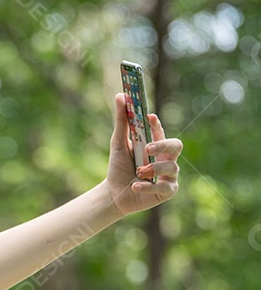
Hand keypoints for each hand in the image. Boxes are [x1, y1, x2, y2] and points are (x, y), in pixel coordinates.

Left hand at [103, 92, 182, 217]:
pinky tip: (135, 185)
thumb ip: (122, 121)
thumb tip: (120, 95)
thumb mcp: (117, 144)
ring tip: (138, 172)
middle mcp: (166, 158)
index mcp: (156, 144)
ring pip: (171, 167)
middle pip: (176, 145)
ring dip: (153, 168)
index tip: (148, 117)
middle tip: (148, 148)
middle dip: (163, 145)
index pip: (161, 131)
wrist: (113, 194)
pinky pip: (164, 187)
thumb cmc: (118, 167)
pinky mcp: (167, 191)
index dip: (157, 124)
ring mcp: (169, 175)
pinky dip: (148, 186)